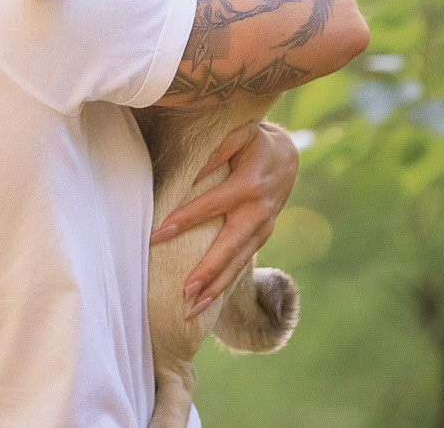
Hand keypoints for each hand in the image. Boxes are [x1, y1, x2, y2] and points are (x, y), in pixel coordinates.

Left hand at [149, 121, 299, 319]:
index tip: (156, 235)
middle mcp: (258, 212)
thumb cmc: (254, 142)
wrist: (287, 155)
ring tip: (194, 308)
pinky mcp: (263, 236)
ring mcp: (263, 228)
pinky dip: (227, 282)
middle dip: (207, 271)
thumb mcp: (239, 134)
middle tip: (185, 292)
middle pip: (229, 247)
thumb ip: (217, 150)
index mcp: (249, 185)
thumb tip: (194, 173)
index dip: (183, 221)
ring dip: (217, 287)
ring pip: (239, 263)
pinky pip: (243, 263)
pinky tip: (209, 300)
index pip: (209, 206)